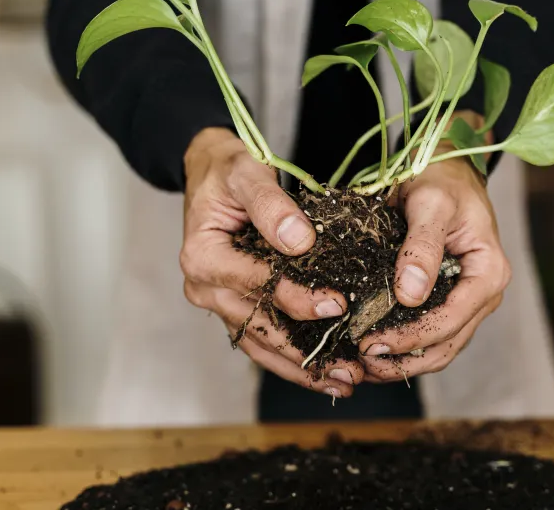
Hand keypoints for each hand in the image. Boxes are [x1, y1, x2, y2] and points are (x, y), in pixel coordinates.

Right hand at [180, 128, 363, 396]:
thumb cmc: (228, 171)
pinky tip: (323, 371)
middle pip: (259, 327)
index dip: (297, 298)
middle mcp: (205, 288)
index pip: (257, 284)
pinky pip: (261, 339)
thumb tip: (300, 241)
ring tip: (344, 383)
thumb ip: (271, 205)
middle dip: (305, 353)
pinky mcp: (233, 307)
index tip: (337, 305)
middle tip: (351, 370)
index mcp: (203, 257)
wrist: (209, 172)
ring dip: (300, 367)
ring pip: (260, 344)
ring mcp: (218, 302)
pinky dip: (291, 357)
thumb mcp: (246, 173)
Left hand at [357, 112, 511, 381]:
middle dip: (404, 359)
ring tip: (363, 365)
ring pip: (439, 348)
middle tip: (360, 361)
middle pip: (446, 344)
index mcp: (489, 272)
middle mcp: (484, 294)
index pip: (450, 319)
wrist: (446, 169)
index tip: (370, 343)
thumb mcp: (431, 205)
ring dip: (403, 362)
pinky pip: (430, 335)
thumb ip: (421, 247)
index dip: (410, 338)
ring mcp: (469, 301)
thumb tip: (409, 295)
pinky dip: (404, 349)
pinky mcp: (449, 301)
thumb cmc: (441, 181)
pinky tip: (373, 352)